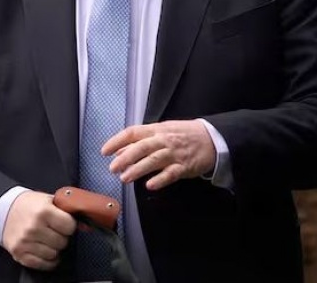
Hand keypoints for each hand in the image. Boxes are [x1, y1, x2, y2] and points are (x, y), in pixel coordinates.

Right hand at [2, 190, 75, 270]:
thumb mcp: (49, 200)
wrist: (4, 211)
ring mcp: (25, 242)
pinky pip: (42, 264)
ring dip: (54, 249)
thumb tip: (86, 226)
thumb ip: (67, 210)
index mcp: (43, 211)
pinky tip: (45, 250)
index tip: (64, 223)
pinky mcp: (19, 254)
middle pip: (62, 242)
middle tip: (55, 231)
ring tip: (48, 239)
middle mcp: (33, 227)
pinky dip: (47, 260)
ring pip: (53, 254)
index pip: (69, 226)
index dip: (69, 225)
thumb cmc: (30, 205)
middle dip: (61, 237)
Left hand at [102, 120, 216, 190]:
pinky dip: (160, 179)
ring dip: (138, 169)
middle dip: (125, 158)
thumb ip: (141, 141)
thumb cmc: (183, 135)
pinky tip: (150, 185)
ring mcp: (174, 153)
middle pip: (142, 147)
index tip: (105, 151)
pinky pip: (171, 173)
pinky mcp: (185, 166)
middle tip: (112, 168)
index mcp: (156, 130)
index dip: (117, 141)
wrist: (212, 138)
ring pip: (154, 160)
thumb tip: (119, 151)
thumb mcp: (162, 132)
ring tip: (125, 178)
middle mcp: (164, 140)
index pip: (133, 132)